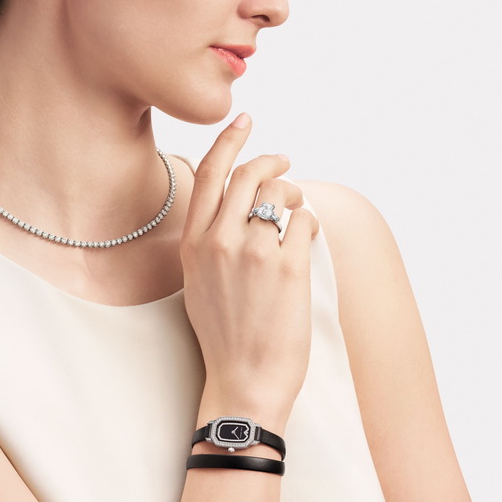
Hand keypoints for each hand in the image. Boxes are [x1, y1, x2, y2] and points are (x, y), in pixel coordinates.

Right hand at [180, 113, 319, 417]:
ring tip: (294, 213)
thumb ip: (211, 241)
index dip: (229, 140)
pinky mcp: (286, 267)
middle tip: (284, 162)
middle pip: (249, 174)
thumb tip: (240, 206)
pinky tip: (303, 246)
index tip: (244, 121)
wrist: (244, 380)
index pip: (210, 174)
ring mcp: (252, 252)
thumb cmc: (225, 336)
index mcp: (193, 244)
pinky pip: (305, 222)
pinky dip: (308, 228)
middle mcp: (218, 241)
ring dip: (292, 197)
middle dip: (271, 162)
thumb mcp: (200, 282)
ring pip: (280, 194)